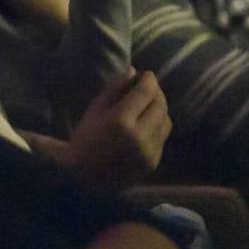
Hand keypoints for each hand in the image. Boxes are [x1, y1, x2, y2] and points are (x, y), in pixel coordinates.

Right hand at [62, 69, 170, 185]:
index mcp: (120, 121)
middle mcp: (138, 137)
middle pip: (160, 105)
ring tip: (149, 105)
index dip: (149, 79)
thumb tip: (135, 71)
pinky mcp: (152, 163)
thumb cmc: (85, 139)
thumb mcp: (95, 109)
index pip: (146, 92)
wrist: (82, 177)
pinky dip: (158, 127)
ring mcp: (148, 152)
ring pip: (166, 121)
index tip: (147, 74)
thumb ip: (115, 87)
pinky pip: (162, 138)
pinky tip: (146, 124)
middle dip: (157, 92)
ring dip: (160, 109)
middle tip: (149, 87)